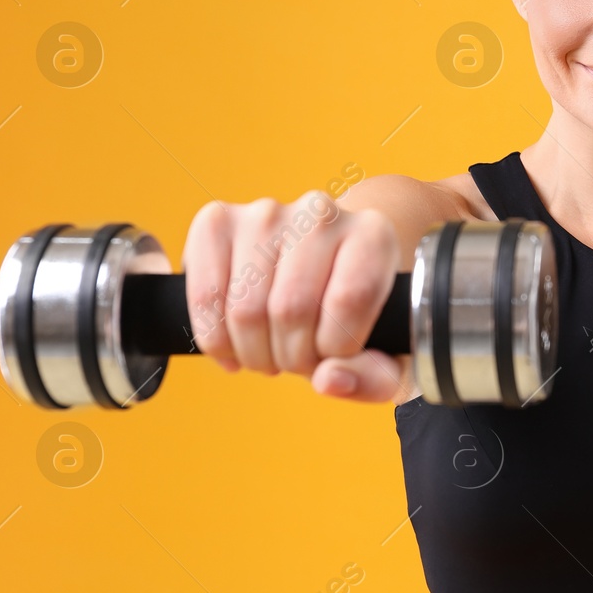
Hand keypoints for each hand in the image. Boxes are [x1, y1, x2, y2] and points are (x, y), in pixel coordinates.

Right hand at [181, 190, 406, 401]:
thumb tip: (327, 379)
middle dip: (291, 358)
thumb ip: (374, 377)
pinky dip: (215, 339)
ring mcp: (264, 213)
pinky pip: (205, 298)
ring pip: (245, 310)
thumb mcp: (387, 353)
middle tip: (298, 360)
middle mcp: (319, 212)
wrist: (320, 267)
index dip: (335, 347)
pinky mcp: (217, 221)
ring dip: (253, 354)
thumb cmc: (356, 313)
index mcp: (373, 235)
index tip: (335, 354)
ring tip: (270, 352)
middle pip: (291, 309)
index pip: (349, 300)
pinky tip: (234, 344)